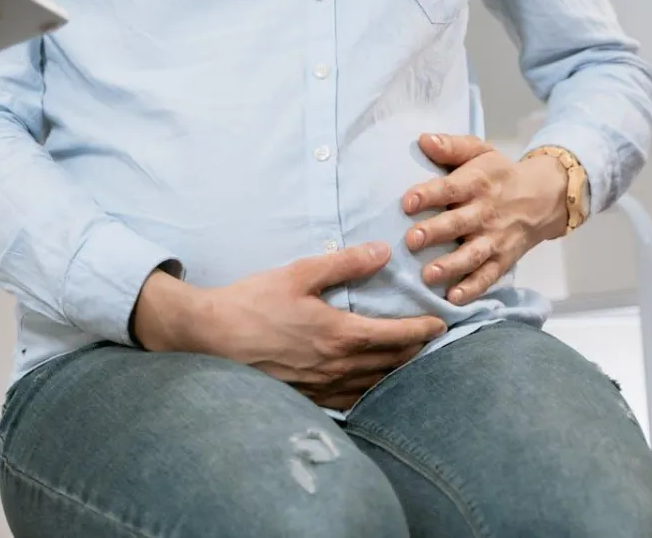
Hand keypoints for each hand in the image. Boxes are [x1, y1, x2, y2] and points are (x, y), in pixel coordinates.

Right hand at [133, 244, 447, 409]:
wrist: (211, 337)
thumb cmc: (252, 302)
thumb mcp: (298, 274)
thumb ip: (343, 264)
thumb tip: (381, 252)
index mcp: (340, 334)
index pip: (397, 337)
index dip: (423, 330)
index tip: (441, 324)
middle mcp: (337, 366)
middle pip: (391, 363)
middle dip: (416, 351)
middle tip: (431, 340)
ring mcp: (322, 386)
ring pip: (374, 385)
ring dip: (396, 373)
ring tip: (409, 362)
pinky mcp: (306, 396)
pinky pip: (349, 399)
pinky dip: (368, 390)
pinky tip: (369, 384)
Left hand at [402, 134, 567, 304]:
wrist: (544, 197)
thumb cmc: (498, 174)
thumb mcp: (480, 151)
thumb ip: (452, 147)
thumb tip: (423, 140)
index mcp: (477, 183)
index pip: (450, 189)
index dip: (429, 195)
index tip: (407, 202)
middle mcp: (485, 212)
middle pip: (458, 224)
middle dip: (435, 233)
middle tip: (411, 240)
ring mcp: (495, 239)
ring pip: (472, 254)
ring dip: (451, 265)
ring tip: (428, 275)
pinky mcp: (503, 259)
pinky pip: (488, 276)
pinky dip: (472, 288)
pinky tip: (453, 298)